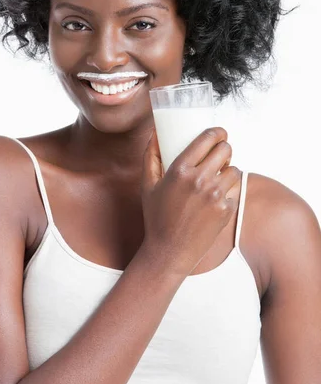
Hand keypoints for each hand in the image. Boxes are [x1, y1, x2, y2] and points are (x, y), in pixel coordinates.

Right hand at [140, 126, 240, 277]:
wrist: (169, 251)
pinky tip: (216, 198)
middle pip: (225, 150)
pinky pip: (234, 192)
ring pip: (235, 170)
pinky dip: (228, 192)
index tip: (219, 133)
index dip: (217, 132)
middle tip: (220, 154)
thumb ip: (150, 156)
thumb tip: (155, 133)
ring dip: (229, 170)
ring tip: (219, 176)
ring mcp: (215, 196)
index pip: (208, 139)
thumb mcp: (148, 185)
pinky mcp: (225, 210)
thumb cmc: (156, 217)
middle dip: (224, 148)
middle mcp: (199, 180)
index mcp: (180, 170)